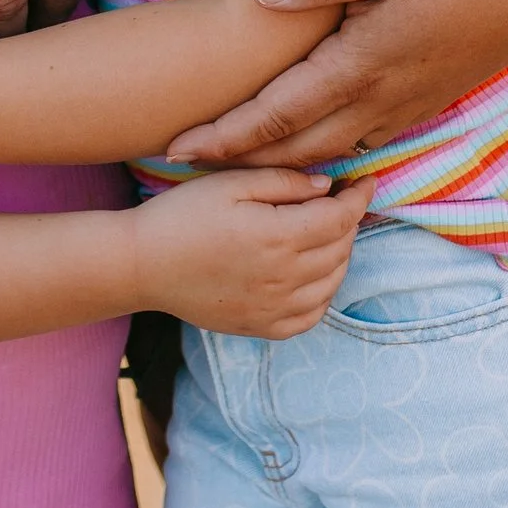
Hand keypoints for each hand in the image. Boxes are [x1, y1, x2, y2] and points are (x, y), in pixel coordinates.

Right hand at [133, 168, 378, 338]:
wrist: (142, 265)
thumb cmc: (183, 215)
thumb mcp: (230, 182)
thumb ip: (283, 182)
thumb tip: (327, 186)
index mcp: (277, 236)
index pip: (341, 217)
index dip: (358, 197)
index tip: (365, 180)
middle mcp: (284, 278)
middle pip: (341, 248)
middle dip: (349, 220)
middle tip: (340, 199)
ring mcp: (275, 308)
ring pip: (332, 281)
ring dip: (340, 253)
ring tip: (327, 230)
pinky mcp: (263, 327)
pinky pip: (312, 315)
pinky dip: (323, 292)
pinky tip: (313, 272)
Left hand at [168, 0, 507, 165]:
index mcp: (360, 64)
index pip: (276, 114)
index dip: (224, 136)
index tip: (177, 150)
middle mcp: (382, 96)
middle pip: (297, 147)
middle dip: (241, 161)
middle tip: (190, 166)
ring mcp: (409, 102)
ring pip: (333, 150)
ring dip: (284, 162)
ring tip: (242, 164)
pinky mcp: (430, 96)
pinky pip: (367, 139)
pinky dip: (329, 151)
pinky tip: (317, 144)